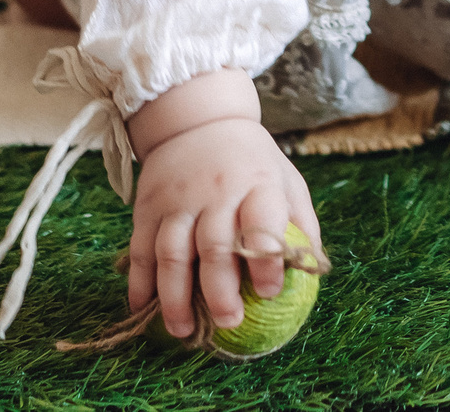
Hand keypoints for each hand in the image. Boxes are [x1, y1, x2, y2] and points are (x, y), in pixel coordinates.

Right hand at [126, 113, 321, 337]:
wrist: (199, 119)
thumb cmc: (252, 162)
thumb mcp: (287, 179)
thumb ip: (301, 223)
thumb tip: (311, 272)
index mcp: (259, 184)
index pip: (263, 224)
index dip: (267, 262)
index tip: (269, 293)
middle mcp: (217, 192)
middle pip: (215, 246)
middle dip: (220, 291)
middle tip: (228, 322)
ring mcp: (179, 199)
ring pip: (172, 252)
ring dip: (175, 296)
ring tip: (183, 330)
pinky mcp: (148, 206)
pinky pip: (140, 249)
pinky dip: (139, 282)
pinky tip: (142, 308)